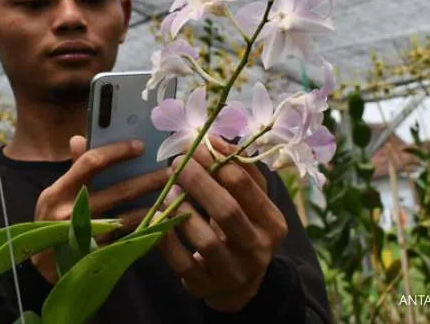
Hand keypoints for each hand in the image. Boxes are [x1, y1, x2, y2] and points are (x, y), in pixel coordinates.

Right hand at [31, 135, 168, 283]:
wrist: (41, 266)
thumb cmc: (52, 222)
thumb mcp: (56, 195)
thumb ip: (73, 168)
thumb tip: (79, 138)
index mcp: (58, 192)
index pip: (91, 163)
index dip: (117, 152)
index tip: (141, 146)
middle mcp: (69, 213)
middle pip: (118, 191)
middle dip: (147, 180)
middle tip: (169, 172)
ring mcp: (84, 237)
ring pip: (127, 217)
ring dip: (153, 206)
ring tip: (173, 196)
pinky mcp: (96, 255)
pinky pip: (127, 238)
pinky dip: (145, 228)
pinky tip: (161, 220)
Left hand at [158, 137, 287, 311]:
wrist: (241, 284)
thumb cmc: (243, 228)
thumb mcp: (252, 201)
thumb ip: (241, 169)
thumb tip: (214, 140)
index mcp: (272, 222)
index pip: (247, 187)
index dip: (218, 163)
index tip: (197, 148)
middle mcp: (257, 250)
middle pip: (227, 211)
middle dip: (199, 182)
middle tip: (178, 163)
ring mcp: (233, 273)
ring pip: (205, 241)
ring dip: (182, 210)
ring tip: (168, 189)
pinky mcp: (207, 288)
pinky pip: (183, 264)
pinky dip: (167, 240)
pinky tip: (157, 217)